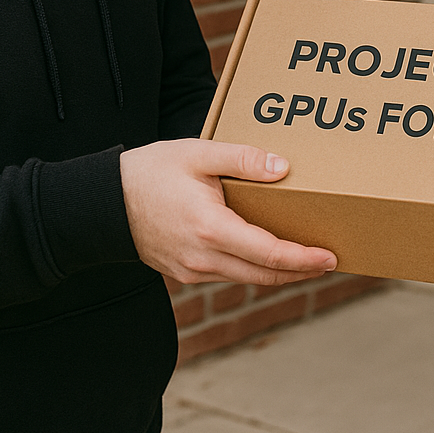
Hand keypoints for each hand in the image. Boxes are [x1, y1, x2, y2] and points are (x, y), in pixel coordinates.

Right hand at [120, 139, 336, 285]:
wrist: (103, 203)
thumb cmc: (150, 172)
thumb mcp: (198, 154)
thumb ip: (243, 160)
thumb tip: (283, 168)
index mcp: (210, 228)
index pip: (268, 253)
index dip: (303, 258)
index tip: (329, 257)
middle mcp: (203, 257)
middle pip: (264, 274)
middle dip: (300, 270)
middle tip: (329, 260)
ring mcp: (192, 270)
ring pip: (247, 278)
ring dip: (278, 272)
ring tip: (305, 259)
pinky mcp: (185, 272)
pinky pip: (228, 275)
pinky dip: (253, 269)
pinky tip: (265, 255)